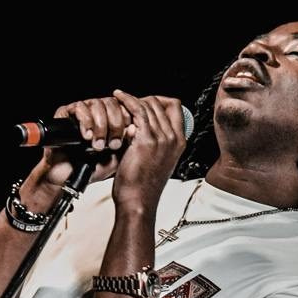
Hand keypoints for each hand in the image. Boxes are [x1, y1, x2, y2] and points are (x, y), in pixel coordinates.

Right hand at [34, 96, 136, 187]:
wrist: (68, 177)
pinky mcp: (65, 113)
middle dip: (115, 124)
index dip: (127, 118)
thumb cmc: (92, 167)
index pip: (123, 106)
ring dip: (100, 125)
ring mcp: (81, 111)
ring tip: (97, 145)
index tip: (128, 134)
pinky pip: (79, 107)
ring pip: (96, 104)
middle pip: (111, 103)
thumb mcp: (116, 157)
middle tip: (113, 144)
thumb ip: (126, 143)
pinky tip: (86, 136)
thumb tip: (134, 127)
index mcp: (110, 119)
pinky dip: (86, 121)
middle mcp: (96, 112)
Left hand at [110, 89, 187, 208]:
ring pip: (149, 104)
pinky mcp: (146, 139)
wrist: (138, 200)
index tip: (144, 103)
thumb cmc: (143, 185)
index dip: (159, 101)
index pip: (175, 107)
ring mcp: (162, 138)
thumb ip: (157, 142)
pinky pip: (137, 110)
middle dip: (143, 98)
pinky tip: (118, 97)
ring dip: (133, 99)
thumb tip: (142, 126)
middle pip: (161, 103)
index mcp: (180, 142)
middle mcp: (174, 138)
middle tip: (128, 100)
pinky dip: (127, 100)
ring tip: (119, 98)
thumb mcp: (158, 161)